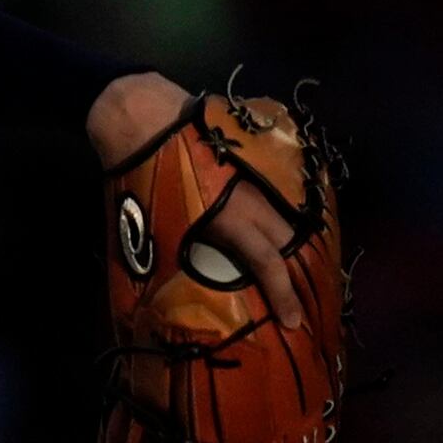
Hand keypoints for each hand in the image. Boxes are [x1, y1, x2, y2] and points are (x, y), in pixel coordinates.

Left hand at [89, 71, 312, 288]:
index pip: (268, 264)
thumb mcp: (155, 232)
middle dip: (297, 271)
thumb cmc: (144, 180)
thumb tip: (172, 299)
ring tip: (292, 266)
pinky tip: (278, 226)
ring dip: (290, 243)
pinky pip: (275, 194)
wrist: (144, 120)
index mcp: (230, 220)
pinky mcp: (250, 159)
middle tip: (298, 295)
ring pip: (285, 215)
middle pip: (288, 239)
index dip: (283, 296)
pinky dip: (280, 215)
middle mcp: (252, 199)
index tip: (293, 322)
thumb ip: (176, 263)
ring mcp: (253, 176)